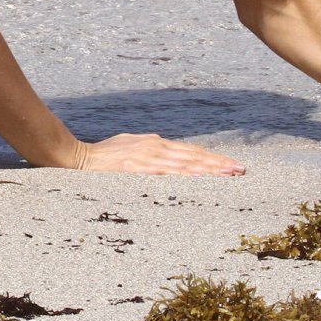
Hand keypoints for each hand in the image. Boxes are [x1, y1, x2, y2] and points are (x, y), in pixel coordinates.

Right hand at [73, 133, 245, 175]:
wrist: (78, 157)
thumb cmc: (104, 156)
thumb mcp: (131, 147)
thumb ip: (149, 150)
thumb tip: (164, 152)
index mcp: (155, 143)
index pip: (190, 151)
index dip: (212, 158)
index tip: (231, 165)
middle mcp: (155, 147)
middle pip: (194, 155)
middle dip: (219, 163)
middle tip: (241, 170)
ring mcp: (147, 157)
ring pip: (186, 163)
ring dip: (209, 169)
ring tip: (230, 174)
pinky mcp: (138, 168)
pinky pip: (167, 172)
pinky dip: (185, 173)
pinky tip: (200, 176)